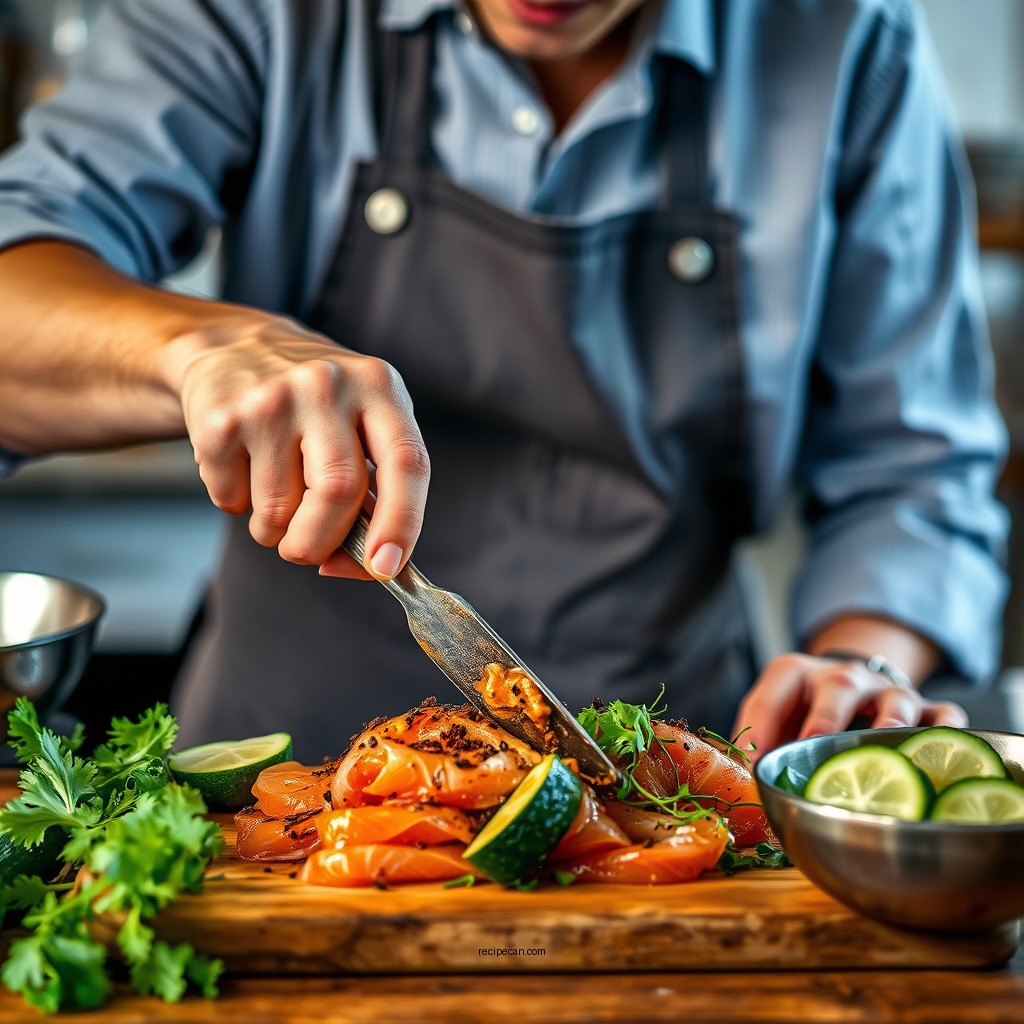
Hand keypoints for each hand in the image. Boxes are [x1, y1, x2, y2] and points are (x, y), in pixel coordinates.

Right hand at [162, 313, 429, 578]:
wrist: (232, 347)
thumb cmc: (315, 406)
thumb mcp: (362, 424)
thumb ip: (377, 493)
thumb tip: (371, 567)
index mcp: (379, 387)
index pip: (406, 463)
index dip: (402, 522)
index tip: (386, 566)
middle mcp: (328, 385)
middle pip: (338, 493)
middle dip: (322, 541)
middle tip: (307, 550)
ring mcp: (271, 398)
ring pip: (279, 510)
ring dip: (275, 530)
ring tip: (273, 497)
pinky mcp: (220, 418)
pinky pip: (231, 501)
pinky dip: (237, 507)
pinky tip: (242, 470)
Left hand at [734, 652, 967, 762]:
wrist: (851, 691)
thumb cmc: (802, 717)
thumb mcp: (775, 719)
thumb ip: (758, 745)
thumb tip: (744, 787)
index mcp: (798, 674)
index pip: (777, 685)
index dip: (761, 719)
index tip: (754, 757)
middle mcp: (846, 677)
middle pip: (841, 685)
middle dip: (827, 714)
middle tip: (815, 740)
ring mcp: (889, 693)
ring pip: (897, 697)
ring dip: (891, 720)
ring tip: (884, 744)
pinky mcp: (927, 710)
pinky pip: (944, 716)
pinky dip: (946, 731)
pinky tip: (937, 755)